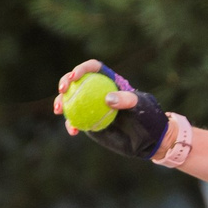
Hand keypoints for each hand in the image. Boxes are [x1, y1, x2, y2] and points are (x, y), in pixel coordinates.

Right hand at [54, 61, 169, 161]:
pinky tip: (72, 131)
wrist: (148, 138)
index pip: (93, 69)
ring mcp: (92, 106)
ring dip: (61, 103)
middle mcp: (98, 91)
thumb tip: (107, 99)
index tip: (74, 76)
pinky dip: (71, 124)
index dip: (81, 69)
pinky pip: (76, 121)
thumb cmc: (148, 117)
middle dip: (65, 82)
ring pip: (71, 101)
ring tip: (58, 109)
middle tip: (62, 90)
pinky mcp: (89, 121)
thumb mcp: (141, 106)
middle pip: (76, 81)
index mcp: (110, 80)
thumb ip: (127, 100)